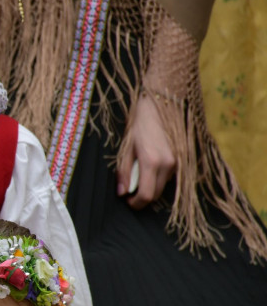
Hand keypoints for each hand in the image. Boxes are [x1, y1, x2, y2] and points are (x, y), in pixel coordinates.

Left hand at [117, 92, 177, 209]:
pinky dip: (160, 176)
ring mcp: (179, 161)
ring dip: (151, 185)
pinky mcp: (184, 157)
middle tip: (130, 190)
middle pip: (156, 194)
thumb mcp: (126, 147)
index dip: (136, 203)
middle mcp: (168, 164)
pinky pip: (171, 175)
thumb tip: (122, 192)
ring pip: (164, 185)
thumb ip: (124, 171)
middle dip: (142, 197)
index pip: (146, 195)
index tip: (128, 201)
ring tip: (140, 170)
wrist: (163, 103)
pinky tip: (152, 164)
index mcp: (152, 162)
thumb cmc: (141, 123)